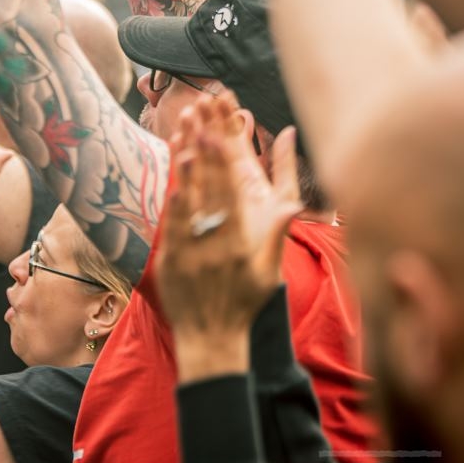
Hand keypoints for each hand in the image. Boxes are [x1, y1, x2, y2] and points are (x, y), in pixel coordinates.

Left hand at [155, 90, 300, 380]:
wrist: (212, 339)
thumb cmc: (243, 303)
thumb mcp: (268, 272)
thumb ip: (277, 234)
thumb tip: (291, 205)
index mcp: (240, 242)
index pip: (232, 194)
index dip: (224, 163)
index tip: (219, 135)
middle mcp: (216, 243)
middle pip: (209, 190)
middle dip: (204, 155)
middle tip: (199, 123)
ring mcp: (192, 251)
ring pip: (188, 204)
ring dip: (186, 170)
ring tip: (182, 140)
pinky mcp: (172, 261)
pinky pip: (172, 226)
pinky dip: (172, 203)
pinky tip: (172, 182)